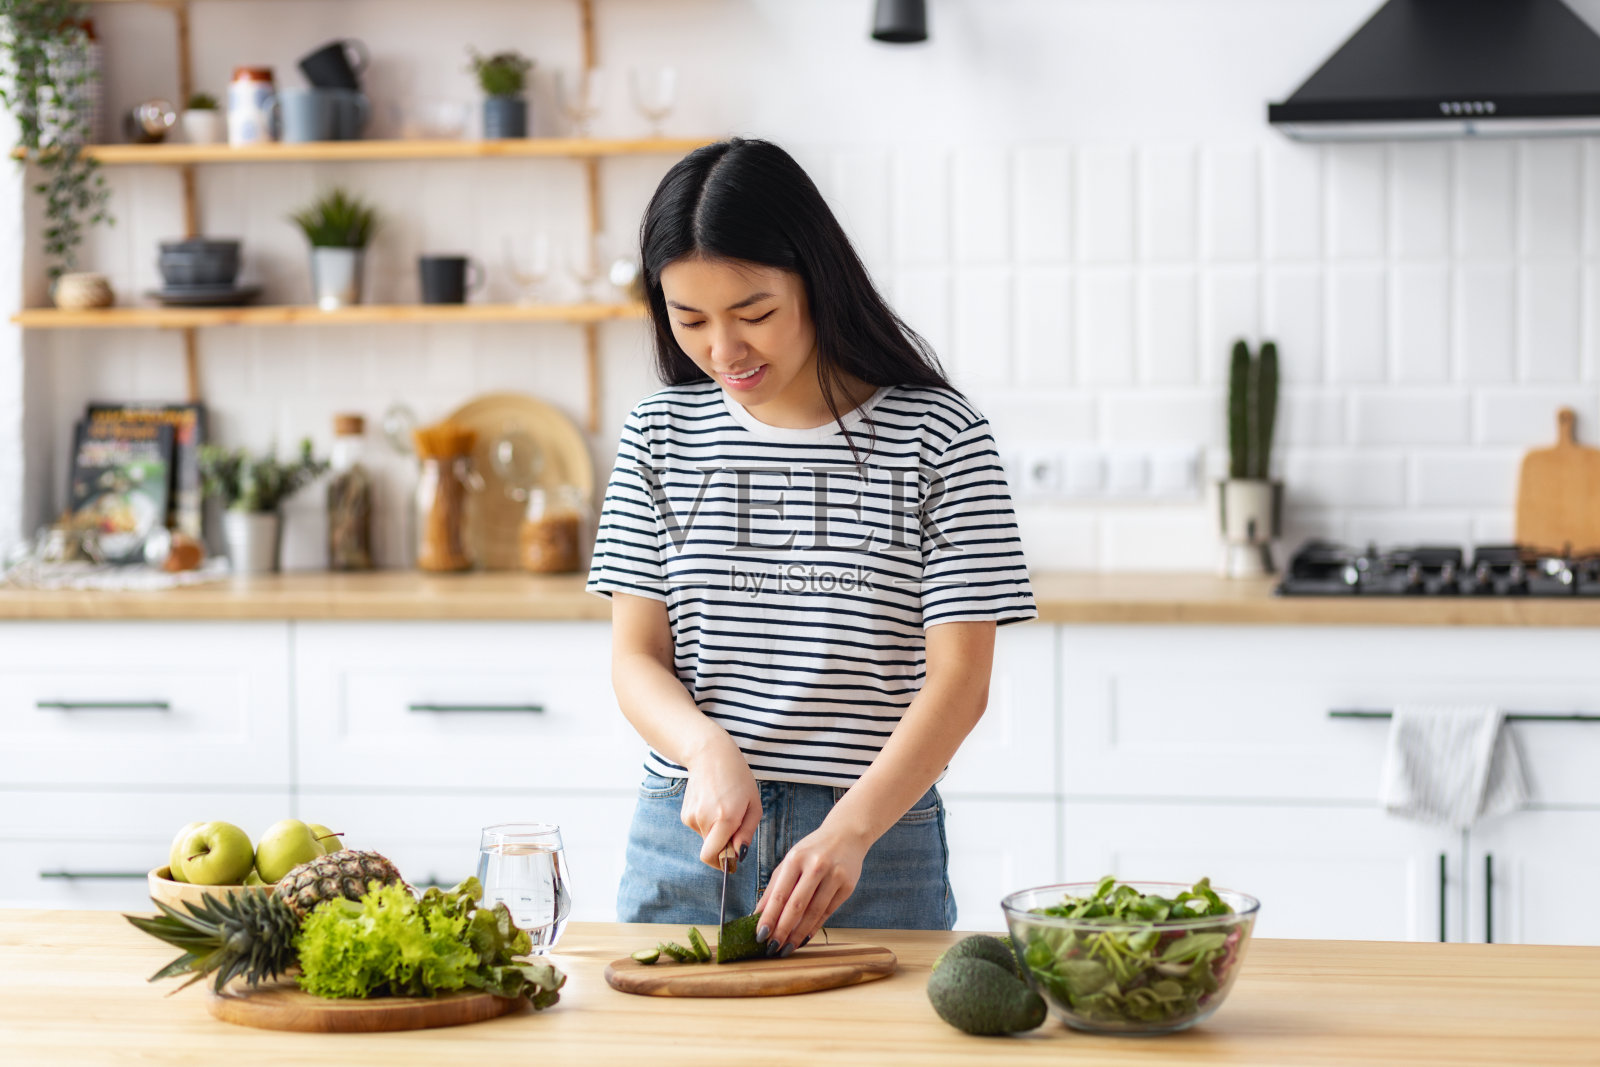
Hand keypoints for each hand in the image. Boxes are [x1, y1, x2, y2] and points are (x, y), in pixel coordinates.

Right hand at [680, 735, 760, 869]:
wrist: (710, 755)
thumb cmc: (737, 779)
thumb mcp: (753, 804)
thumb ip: (746, 833)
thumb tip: (737, 855)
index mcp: (725, 818)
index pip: (712, 856)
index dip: (722, 863)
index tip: (731, 860)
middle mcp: (704, 819)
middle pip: (712, 849)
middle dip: (723, 844)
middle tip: (734, 824)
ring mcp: (692, 817)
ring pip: (706, 839)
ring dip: (716, 831)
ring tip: (723, 807)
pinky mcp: (685, 814)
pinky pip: (700, 829)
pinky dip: (708, 823)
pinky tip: (713, 804)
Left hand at [755, 822, 867, 955]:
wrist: (847, 834)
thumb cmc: (813, 850)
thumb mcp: (791, 861)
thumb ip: (774, 886)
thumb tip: (758, 914)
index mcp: (796, 858)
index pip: (779, 894)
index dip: (769, 917)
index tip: (760, 935)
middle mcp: (816, 866)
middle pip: (796, 906)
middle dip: (782, 930)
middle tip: (772, 948)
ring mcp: (834, 876)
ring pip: (813, 912)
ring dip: (799, 934)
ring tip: (787, 948)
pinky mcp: (847, 886)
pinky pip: (828, 912)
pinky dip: (815, 927)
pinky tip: (804, 937)